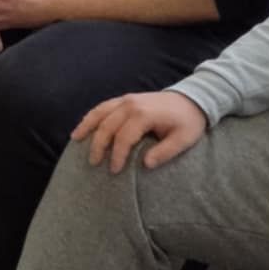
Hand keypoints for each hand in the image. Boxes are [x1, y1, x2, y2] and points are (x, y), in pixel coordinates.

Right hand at [72, 91, 208, 173]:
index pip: (124, 137)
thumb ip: (165, 152)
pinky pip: (102, 107)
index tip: (114, 170)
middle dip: (98, 146)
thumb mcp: (184, 140)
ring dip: (87, 127)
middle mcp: (131, 104)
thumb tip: (145, 165)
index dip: (117, 155)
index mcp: (144, 114)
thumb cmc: (188, 122)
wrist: (193, 99)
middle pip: (107, 126)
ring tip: (76, 141)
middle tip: (94, 163)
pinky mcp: (125, 99)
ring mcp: (126, 99)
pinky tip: (83, 127)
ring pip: (100, 113)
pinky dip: (91, 117)